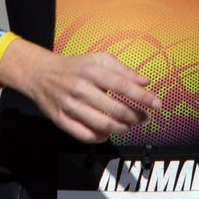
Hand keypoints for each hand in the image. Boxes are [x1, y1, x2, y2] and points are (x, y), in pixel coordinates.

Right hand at [0, 42, 158, 143]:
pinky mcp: (61, 120)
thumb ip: (123, 70)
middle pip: (115, 109)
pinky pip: (85, 136)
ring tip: (128, 125)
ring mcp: (70, 106)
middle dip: (135, 116)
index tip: (157, 104)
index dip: (143, 97)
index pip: (123, 86)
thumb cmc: (75, 67)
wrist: (41, 74)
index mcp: (92, 71)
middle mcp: (81, 89)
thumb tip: (145, 82)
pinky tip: (107, 133)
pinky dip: (101, 138)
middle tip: (144, 118)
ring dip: (121, 128)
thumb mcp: (98, 60)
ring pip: (102, 125)